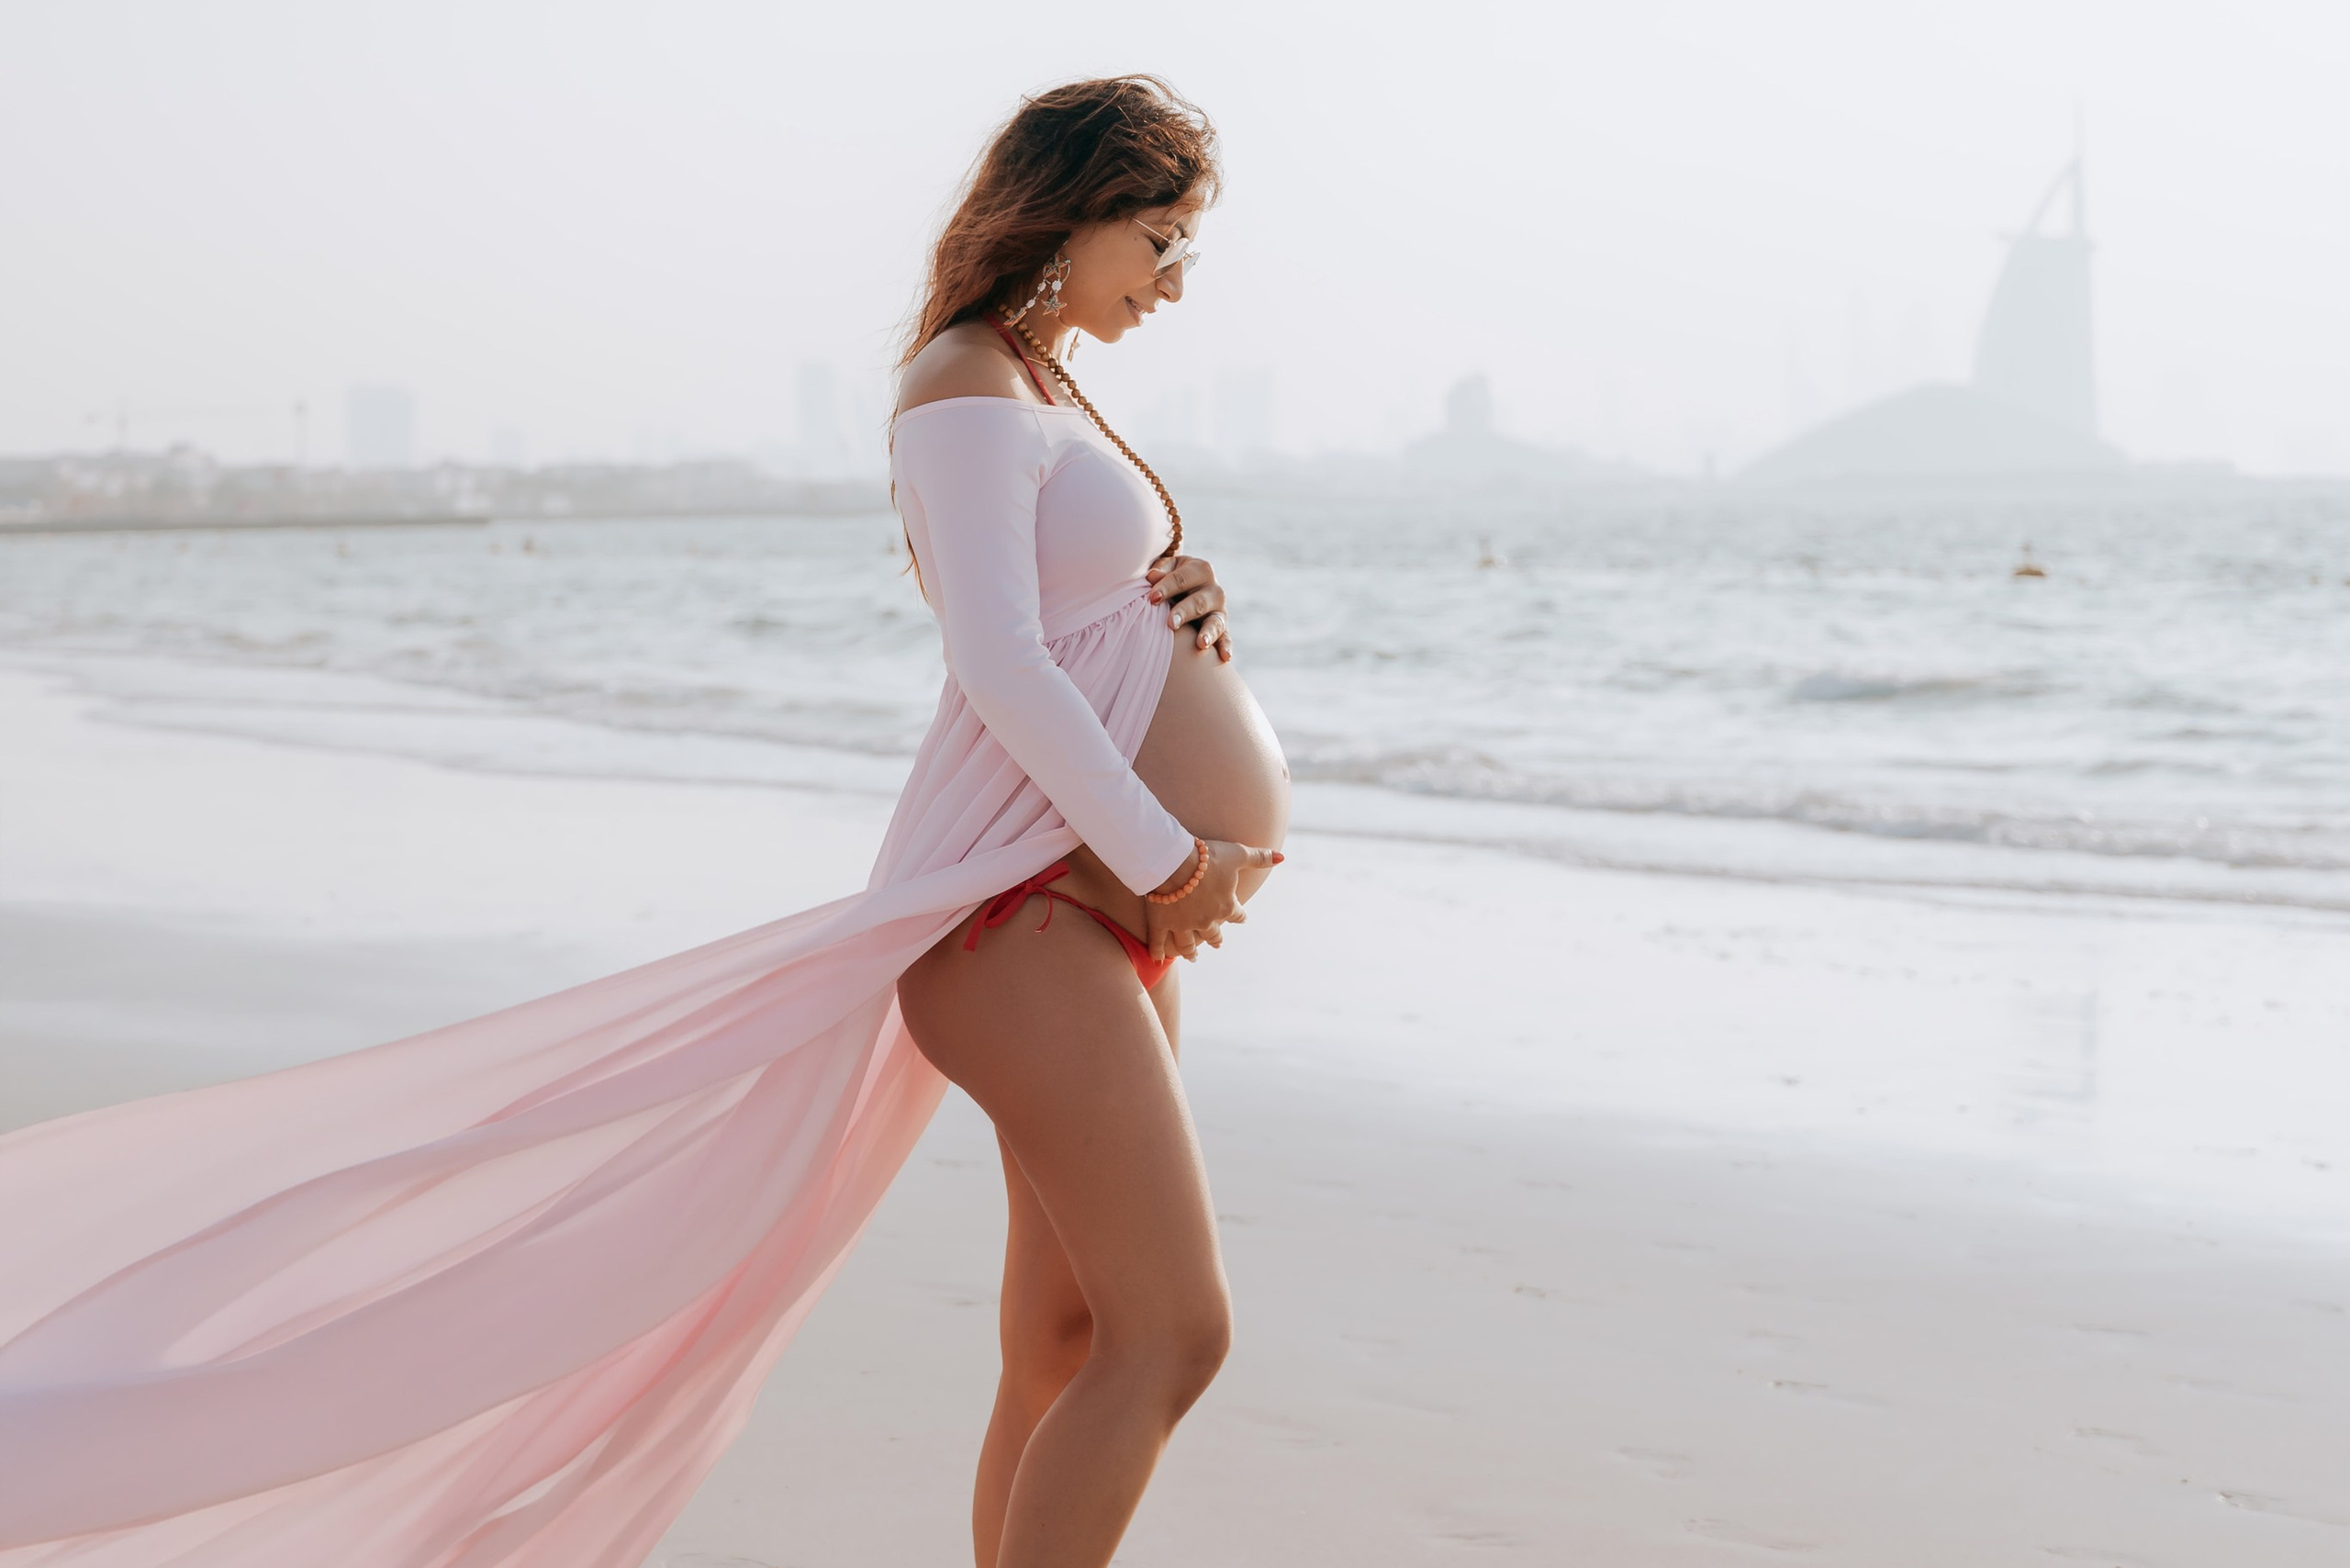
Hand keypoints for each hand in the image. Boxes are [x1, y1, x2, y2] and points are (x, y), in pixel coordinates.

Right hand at [1144, 839, 1283, 961]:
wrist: (1174, 862)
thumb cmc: (1207, 857)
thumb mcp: (1237, 854)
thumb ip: (1259, 858)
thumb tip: (1282, 857)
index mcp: (1226, 906)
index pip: (1237, 915)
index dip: (1240, 916)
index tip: (1241, 919)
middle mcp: (1205, 921)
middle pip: (1212, 934)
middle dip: (1215, 939)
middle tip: (1217, 943)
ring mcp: (1182, 925)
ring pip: (1187, 944)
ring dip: (1190, 952)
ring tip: (1192, 957)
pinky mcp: (1161, 923)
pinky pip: (1159, 942)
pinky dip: (1157, 952)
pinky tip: (1158, 960)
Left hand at [1145, 553, 1233, 663]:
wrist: (1188, 587)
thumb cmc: (1172, 576)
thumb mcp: (1168, 568)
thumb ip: (1161, 570)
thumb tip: (1152, 576)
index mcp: (1200, 569)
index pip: (1182, 578)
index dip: (1166, 587)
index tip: (1152, 598)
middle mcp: (1214, 590)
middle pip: (1199, 601)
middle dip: (1185, 612)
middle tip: (1171, 623)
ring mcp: (1219, 611)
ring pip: (1215, 622)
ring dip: (1208, 632)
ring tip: (1201, 644)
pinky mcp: (1222, 628)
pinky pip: (1225, 638)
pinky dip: (1226, 647)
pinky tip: (1225, 657)